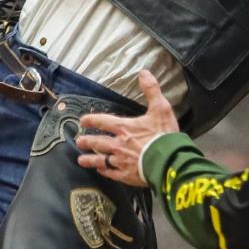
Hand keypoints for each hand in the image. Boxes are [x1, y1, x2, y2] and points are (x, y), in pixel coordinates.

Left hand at [75, 70, 179, 187]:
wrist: (170, 161)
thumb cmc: (165, 135)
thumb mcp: (161, 108)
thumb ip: (151, 90)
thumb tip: (144, 73)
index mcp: (124, 128)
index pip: (102, 121)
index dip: (91, 120)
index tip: (83, 120)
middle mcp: (118, 144)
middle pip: (97, 142)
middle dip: (86, 141)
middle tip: (79, 141)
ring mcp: (121, 161)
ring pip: (100, 159)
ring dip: (90, 159)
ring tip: (81, 159)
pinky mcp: (126, 175)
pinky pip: (111, 173)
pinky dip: (105, 171)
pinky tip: (101, 171)